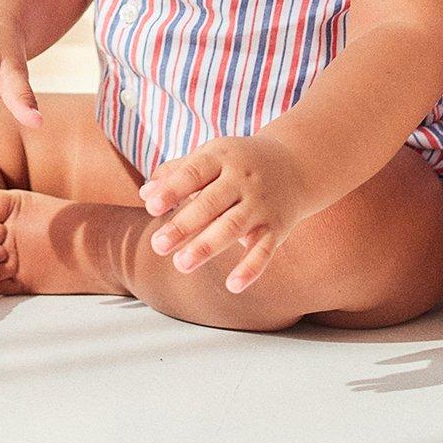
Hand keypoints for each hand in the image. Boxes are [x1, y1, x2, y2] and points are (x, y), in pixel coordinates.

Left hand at [139, 133, 314, 292]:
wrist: (297, 163)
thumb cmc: (240, 163)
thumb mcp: (212, 156)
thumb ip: (177, 173)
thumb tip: (145, 194)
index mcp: (223, 157)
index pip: (195, 172)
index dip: (174, 189)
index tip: (152, 207)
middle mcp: (244, 180)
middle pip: (211, 203)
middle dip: (185, 225)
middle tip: (158, 246)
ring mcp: (261, 204)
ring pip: (234, 227)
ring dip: (207, 246)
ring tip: (181, 264)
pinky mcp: (277, 227)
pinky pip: (264, 249)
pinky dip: (251, 268)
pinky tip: (233, 285)